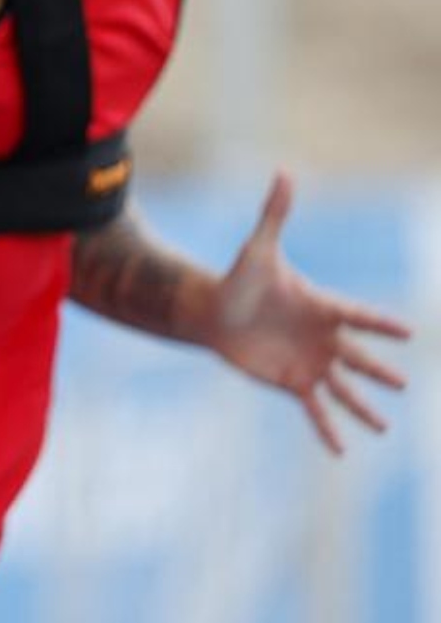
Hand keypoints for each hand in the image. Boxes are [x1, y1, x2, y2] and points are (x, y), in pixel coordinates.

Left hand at [207, 172, 411, 453]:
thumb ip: (275, 214)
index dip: (379, 325)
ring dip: (362, 409)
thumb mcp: (258, 249)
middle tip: (404, 384)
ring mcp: (310, 362)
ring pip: (343, 389)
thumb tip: (285, 171)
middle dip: (378, 371)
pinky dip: (327, 429)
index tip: (408, 333)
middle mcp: (323, 338)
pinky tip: (341, 451)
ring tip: (384, 427)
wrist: (214, 312)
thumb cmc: (239, 279)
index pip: (356, 316)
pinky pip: (314, 409)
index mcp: (322, 306)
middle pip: (357, 357)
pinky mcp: (291, 382)